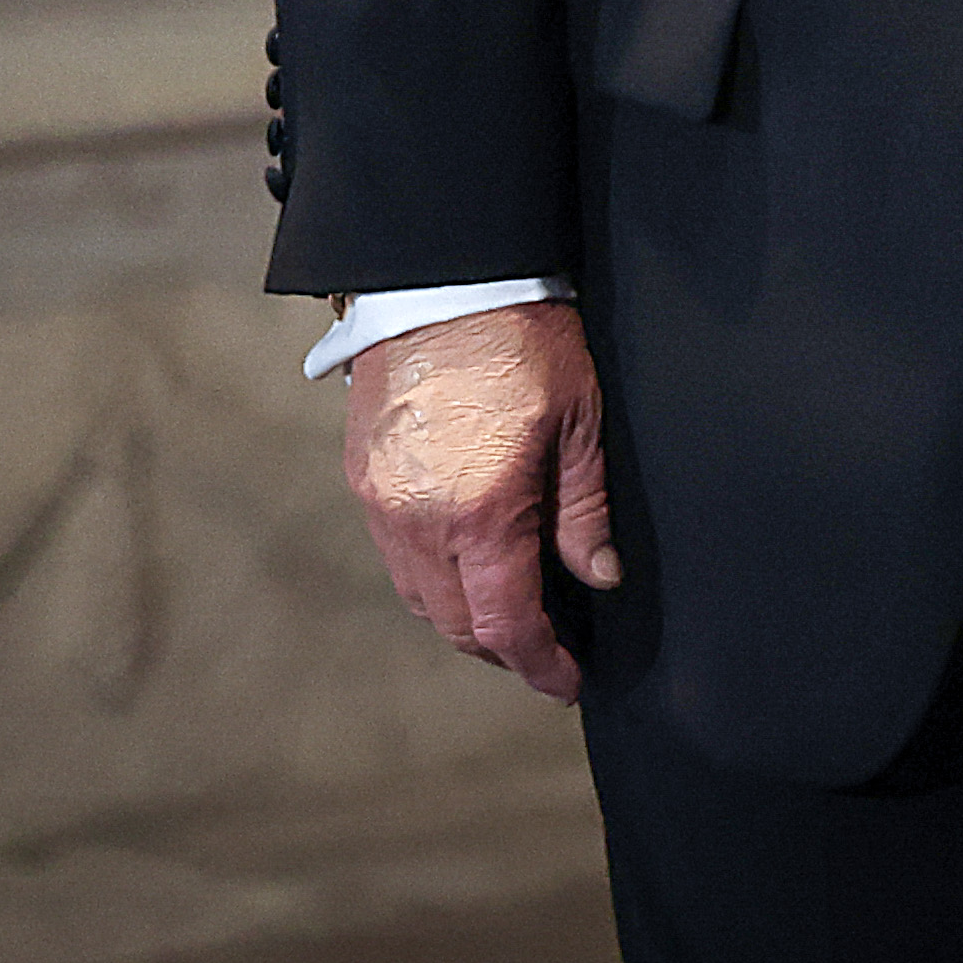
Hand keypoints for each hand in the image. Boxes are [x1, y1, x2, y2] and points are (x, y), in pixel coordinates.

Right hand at [343, 299, 616, 696]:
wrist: (442, 279)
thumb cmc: (524, 339)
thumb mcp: (580, 421)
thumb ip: (585, 510)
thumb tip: (599, 577)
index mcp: (483, 512)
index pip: (508, 625)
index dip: (541, 665)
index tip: (567, 682)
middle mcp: (421, 521)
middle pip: (459, 625)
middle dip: (506, 648)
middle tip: (548, 648)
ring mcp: (383, 504)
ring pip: (422, 598)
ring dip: (466, 618)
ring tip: (512, 609)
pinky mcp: (362, 480)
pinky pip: (397, 557)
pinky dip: (433, 578)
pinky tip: (468, 562)